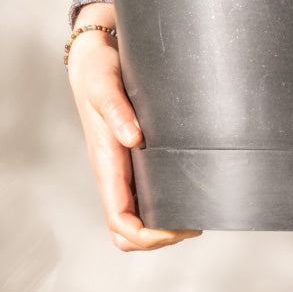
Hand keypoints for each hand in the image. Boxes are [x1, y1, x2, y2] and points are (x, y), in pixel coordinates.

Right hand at [67, 3, 202, 250]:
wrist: (95, 55)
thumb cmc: (97, 72)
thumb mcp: (104, 86)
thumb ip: (116, 110)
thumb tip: (134, 138)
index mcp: (106, 164)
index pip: (120, 221)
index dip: (147, 236)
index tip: (177, 227)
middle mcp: (114, 171)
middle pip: (129, 229)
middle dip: (160, 236)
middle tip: (194, 222)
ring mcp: (123, 165)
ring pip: (138, 213)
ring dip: (164, 222)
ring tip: (197, 210)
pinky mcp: (133, 153)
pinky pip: (146, 190)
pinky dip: (166, 199)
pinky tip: (188, 187)